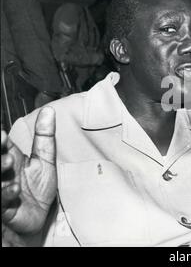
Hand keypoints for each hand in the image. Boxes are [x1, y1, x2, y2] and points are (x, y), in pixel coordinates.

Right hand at [1, 107, 56, 236]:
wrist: (41, 216)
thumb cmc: (38, 188)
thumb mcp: (45, 159)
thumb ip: (45, 136)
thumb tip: (49, 111)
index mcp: (9, 158)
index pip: (1, 144)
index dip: (0, 138)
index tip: (3, 132)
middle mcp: (3, 172)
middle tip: (3, 141)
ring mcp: (1, 188)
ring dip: (0, 168)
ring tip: (9, 162)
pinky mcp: (3, 207)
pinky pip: (1, 200)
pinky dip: (6, 193)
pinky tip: (15, 188)